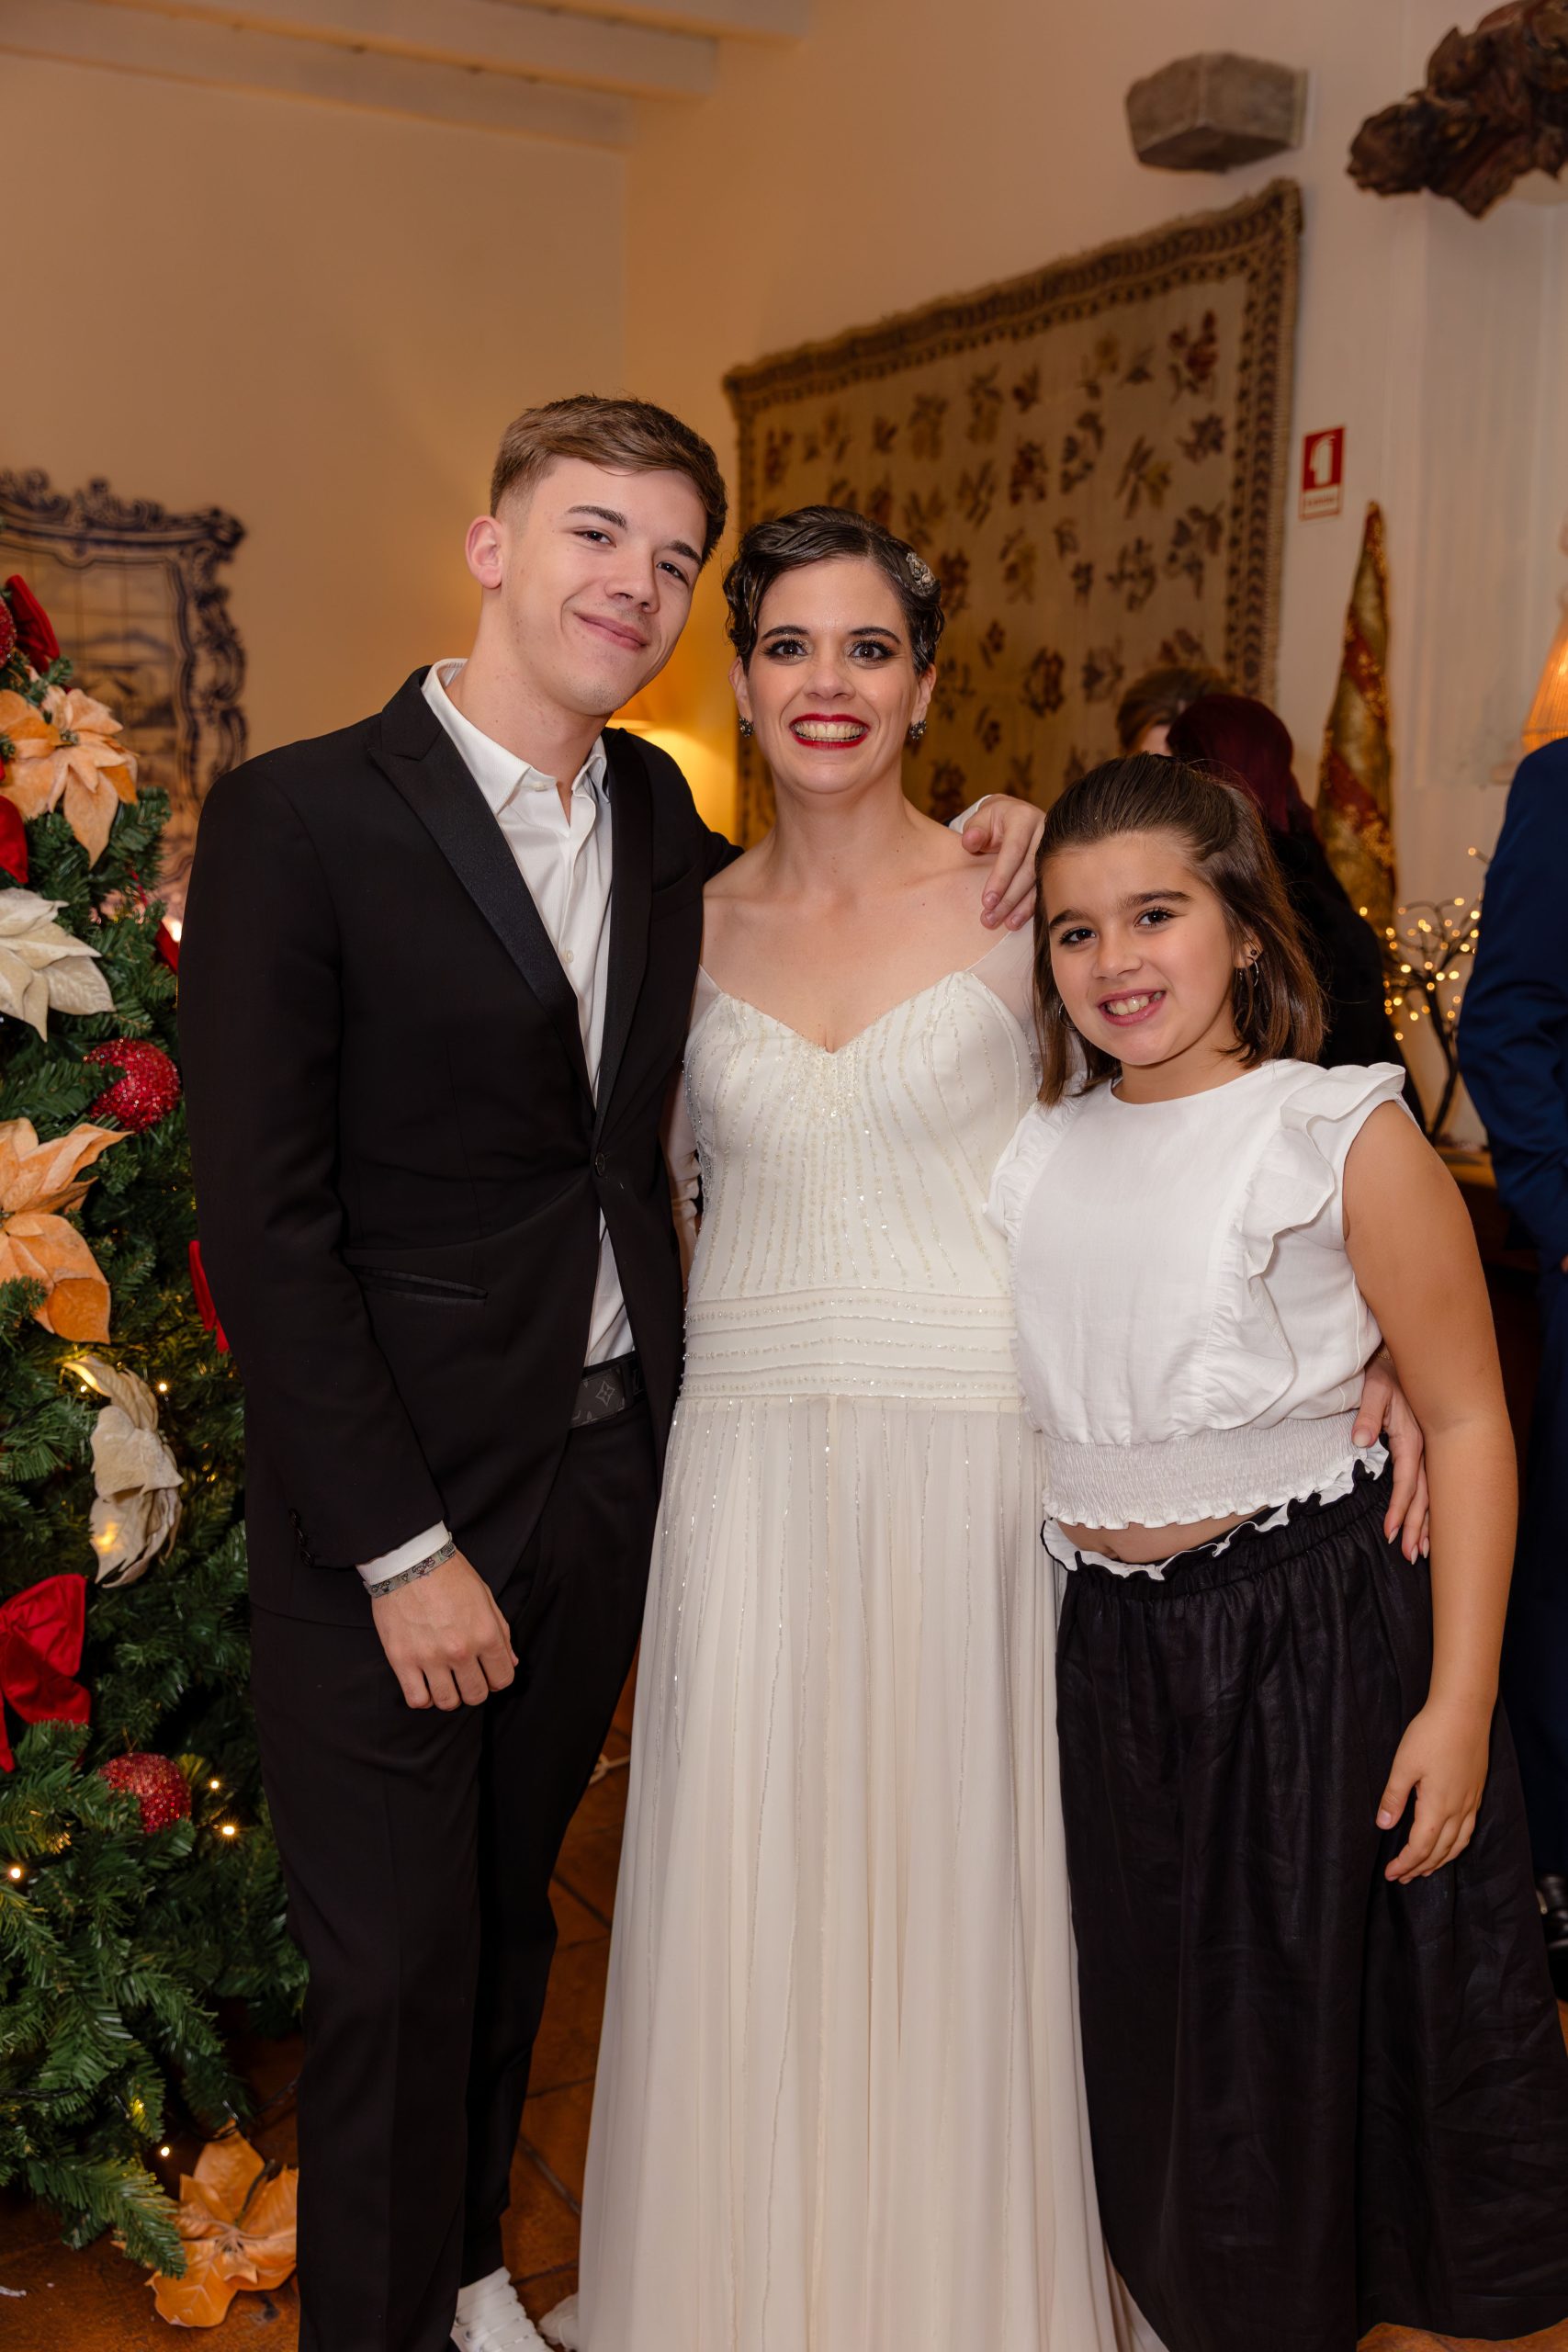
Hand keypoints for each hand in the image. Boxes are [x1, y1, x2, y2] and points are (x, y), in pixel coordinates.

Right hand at [371, 1551, 516, 1710]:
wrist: (409, 1560)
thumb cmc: (449, 1575)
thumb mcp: (485, 1597)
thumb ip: (501, 1632)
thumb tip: (510, 1661)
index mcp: (485, 1634)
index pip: (502, 1679)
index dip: (497, 1679)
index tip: (487, 1673)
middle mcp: (461, 1650)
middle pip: (476, 1695)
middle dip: (474, 1689)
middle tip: (465, 1677)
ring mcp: (430, 1657)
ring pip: (447, 1702)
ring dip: (449, 1696)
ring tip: (444, 1681)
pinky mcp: (402, 1659)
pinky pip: (417, 1699)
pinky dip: (423, 1698)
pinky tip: (424, 1684)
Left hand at [959, 796, 1044, 929]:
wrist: (1013, 817)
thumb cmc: (992, 822)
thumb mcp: (980, 821)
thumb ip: (974, 832)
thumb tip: (970, 842)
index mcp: (1023, 818)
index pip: (1013, 851)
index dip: (1001, 878)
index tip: (987, 901)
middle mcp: (1043, 832)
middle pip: (1028, 870)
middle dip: (1009, 898)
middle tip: (991, 918)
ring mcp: (1052, 849)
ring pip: (1039, 882)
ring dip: (1022, 906)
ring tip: (1006, 925)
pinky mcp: (1054, 865)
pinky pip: (1044, 888)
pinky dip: (1031, 906)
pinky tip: (1018, 920)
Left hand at [1353, 1346, 1429, 1560]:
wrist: (1402, 1356)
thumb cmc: (1386, 1371)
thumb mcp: (1373, 1387)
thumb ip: (1367, 1413)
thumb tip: (1360, 1440)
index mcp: (1412, 1437)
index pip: (1407, 1481)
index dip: (1399, 1508)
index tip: (1388, 1532)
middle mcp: (1424, 1448)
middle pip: (1424, 1496)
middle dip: (1417, 1527)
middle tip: (1409, 1556)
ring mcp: (1427, 1450)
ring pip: (1431, 1494)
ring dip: (1426, 1523)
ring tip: (1421, 1552)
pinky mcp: (1424, 1448)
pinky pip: (1429, 1484)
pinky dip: (1428, 1508)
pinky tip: (1426, 1526)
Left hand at [1377, 1695, 1491, 1879]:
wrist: (1464, 1712)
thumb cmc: (1431, 1734)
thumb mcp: (1404, 1765)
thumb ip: (1394, 1798)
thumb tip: (1384, 1826)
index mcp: (1437, 1807)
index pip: (1421, 1848)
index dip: (1405, 1864)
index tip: (1391, 1874)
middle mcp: (1459, 1810)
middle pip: (1440, 1851)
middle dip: (1420, 1868)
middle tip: (1402, 1877)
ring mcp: (1471, 1803)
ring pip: (1458, 1844)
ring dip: (1440, 1860)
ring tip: (1424, 1869)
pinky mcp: (1476, 1793)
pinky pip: (1468, 1831)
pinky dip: (1456, 1845)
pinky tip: (1449, 1843)